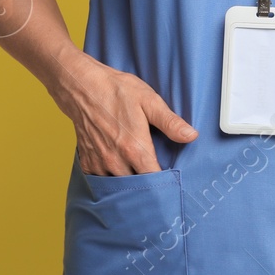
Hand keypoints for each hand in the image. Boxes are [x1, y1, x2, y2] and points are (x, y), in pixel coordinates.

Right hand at [46, 49, 197, 175]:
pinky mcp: (87, 161)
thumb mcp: (150, 102)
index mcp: (135, 148)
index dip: (164, 183)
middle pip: (136, 186)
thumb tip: (191, 136)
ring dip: (128, 184)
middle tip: (157, 181)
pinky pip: (100, 180)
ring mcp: (99, 162)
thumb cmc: (118, 92)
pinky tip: (119, 170)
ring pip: (117, 186)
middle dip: (147, 186)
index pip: (153, 180)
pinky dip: (110, 179)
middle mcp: (116, 160)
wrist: (83, 87)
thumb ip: (170, 122)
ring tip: (138, 175)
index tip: (171, 180)